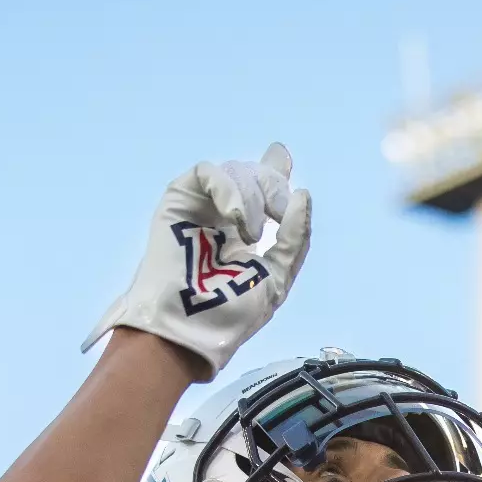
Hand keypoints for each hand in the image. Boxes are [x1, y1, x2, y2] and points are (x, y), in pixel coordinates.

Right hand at [82, 143, 312, 381]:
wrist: (192, 324)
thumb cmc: (232, 312)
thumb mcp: (278, 276)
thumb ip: (295, 236)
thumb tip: (302, 193)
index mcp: (243, 232)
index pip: (261, 190)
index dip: (274, 170)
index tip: (281, 157)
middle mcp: (222, 216)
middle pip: (256, 176)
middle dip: (275, 190)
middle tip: (281, 216)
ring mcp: (200, 207)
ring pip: (236, 172)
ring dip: (255, 198)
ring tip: (253, 235)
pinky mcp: (179, 201)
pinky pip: (209, 172)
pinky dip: (230, 189)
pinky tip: (236, 218)